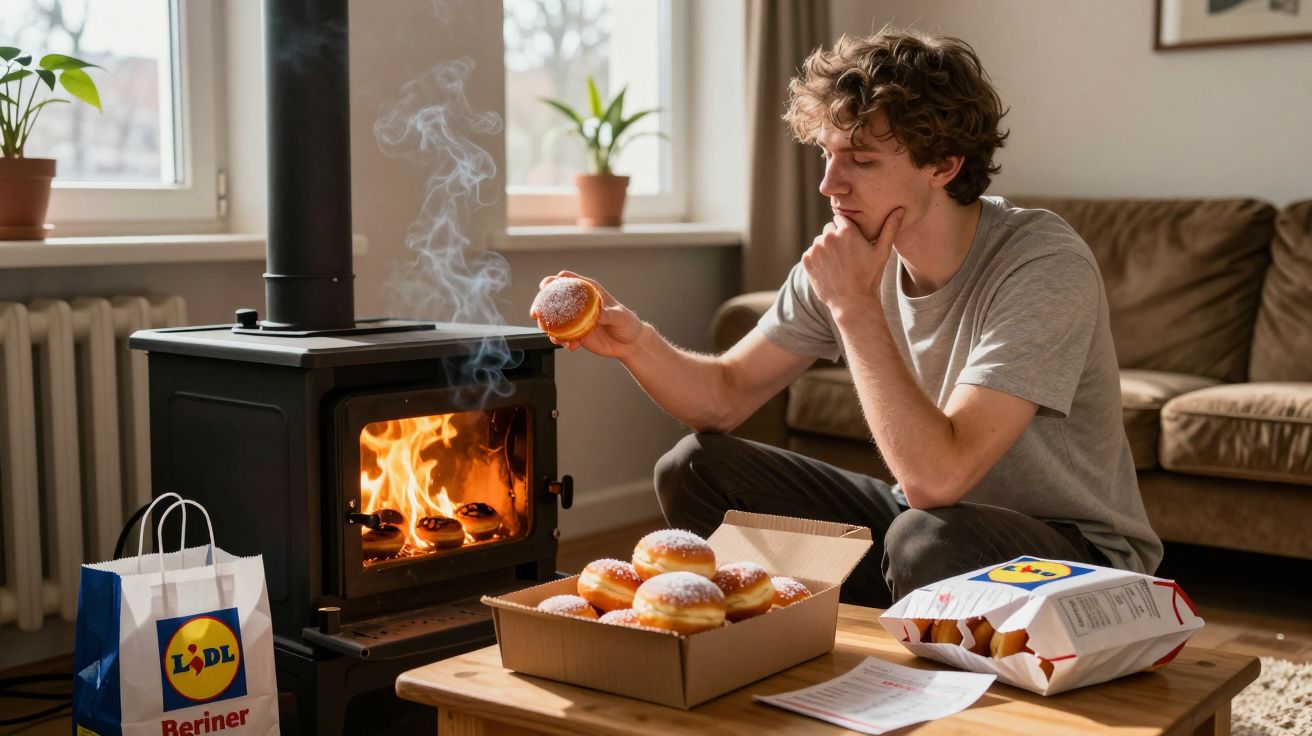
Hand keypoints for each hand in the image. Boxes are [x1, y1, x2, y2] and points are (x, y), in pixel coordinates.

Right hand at [529, 271, 645, 357]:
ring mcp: (575, 319)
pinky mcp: (576, 334)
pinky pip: (563, 337)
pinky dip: (562, 342)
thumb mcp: (621, 317)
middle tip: (536, 314)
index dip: (554, 281)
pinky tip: (570, 346)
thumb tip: (600, 313)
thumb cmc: (627, 324)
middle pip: (553, 299)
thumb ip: (610, 314)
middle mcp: (579, 304)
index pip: (567, 280)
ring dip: (548, 327)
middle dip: (541, 305)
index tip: (545, 286)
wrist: (630, 344)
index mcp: (589, 291)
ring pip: (554, 320)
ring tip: (554, 336)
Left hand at [802, 208, 903, 312]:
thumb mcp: (882, 252)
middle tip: (845, 257)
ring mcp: (816, 248)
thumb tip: (900, 208)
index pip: (841, 219)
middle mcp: (829, 236)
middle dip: (835, 239)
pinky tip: (828, 271)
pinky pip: (811, 253)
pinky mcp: (807, 259)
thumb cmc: (869, 277)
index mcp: (847, 231)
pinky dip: (817, 260)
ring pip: (819, 242)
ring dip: (825, 249)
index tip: (851, 243)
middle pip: (829, 229)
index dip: (846, 231)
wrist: (852, 302)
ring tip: (837, 265)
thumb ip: (889, 228)